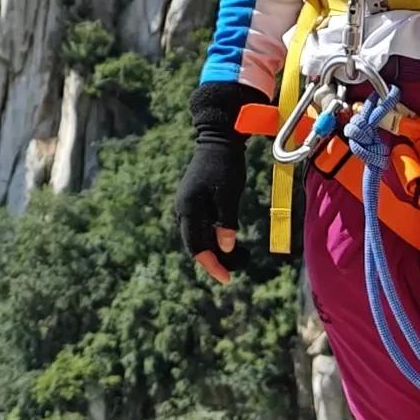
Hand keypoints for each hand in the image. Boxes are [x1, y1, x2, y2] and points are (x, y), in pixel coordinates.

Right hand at [172, 80, 256, 280]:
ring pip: (197, 236)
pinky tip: (227, 240)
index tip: (227, 279)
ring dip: (213, 249)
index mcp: (189, 209)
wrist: (217, 140)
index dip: (211, 265)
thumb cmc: (225, 165)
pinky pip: (200, 226)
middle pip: (194, 244)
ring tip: (235, 257)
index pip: (196, 246)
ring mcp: (187, 205)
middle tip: (234, 270)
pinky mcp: (193, 201)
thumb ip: (226, 222)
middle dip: (213, 260)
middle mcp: (183, 209)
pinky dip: (212, 237)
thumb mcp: (229, 195)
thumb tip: (226, 249)